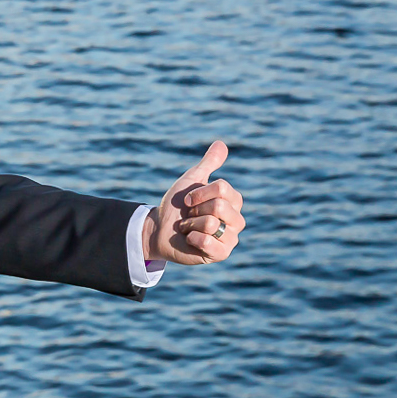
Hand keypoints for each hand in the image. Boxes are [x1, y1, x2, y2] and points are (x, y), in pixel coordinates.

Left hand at [144, 141, 243, 265]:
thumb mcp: (191, 180)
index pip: (223, 188)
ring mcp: (231, 238)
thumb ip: (208, 163)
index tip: (189, 200)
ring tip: (190, 228)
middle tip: (190, 216)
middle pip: (219, 206)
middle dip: (196, 209)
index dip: (200, 192)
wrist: (160, 229)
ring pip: (211, 223)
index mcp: (233, 202)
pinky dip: (193, 238)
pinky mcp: (221, 254)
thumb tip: (221, 143)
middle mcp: (237, 220)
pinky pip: (209, 242)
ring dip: (191, 224)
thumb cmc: (178, 205)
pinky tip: (191, 240)